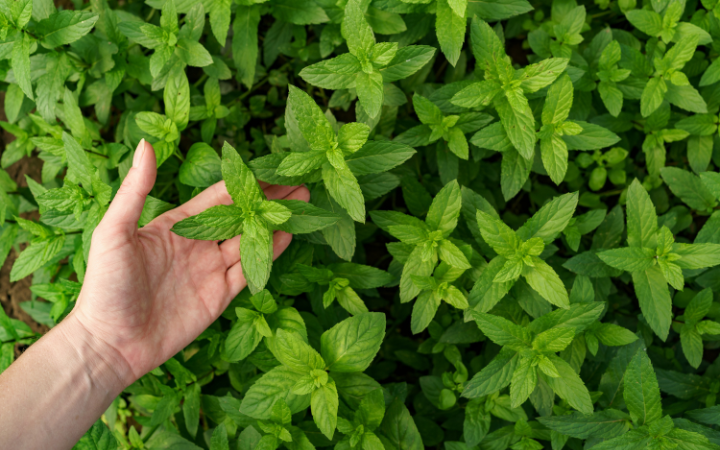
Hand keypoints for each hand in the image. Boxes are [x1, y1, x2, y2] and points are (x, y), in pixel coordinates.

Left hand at [69, 139, 308, 385]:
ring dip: (274, 223)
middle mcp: (197, 244)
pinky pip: (249, 270)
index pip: (219, 197)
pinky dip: (269, 253)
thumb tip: (146, 144)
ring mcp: (210, 270)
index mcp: (175, 225)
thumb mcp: (114, 232)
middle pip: (241, 216)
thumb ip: (136, 190)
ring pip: (250, 240)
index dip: (245, 181)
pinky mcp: (219, 296)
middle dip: (269, 200)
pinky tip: (287, 236)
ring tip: (302, 205)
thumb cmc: (105, 286)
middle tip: (299, 184)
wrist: (110, 344)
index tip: (271, 167)